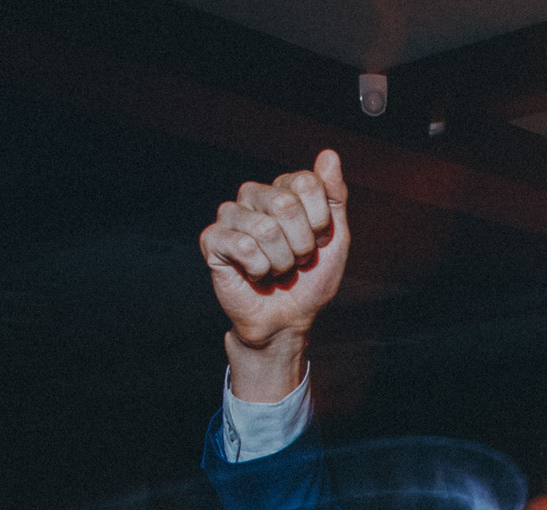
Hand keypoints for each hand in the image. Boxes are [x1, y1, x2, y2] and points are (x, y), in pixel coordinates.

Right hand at [200, 152, 349, 395]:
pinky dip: (259, 269)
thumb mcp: (335, 238)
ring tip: (276, 268)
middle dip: (300, 244)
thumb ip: (334, 196)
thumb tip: (328, 154)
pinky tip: (255, 274)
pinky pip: (243, 246)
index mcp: (283, 189)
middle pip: (286, 204)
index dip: (320, 222)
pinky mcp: (212, 239)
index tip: (317, 241)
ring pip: (265, 229)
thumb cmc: (310, 279)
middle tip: (295, 260)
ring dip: (280, 261)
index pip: (307, 183)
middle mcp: (254, 195)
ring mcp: (231, 215)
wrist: (287, 318)